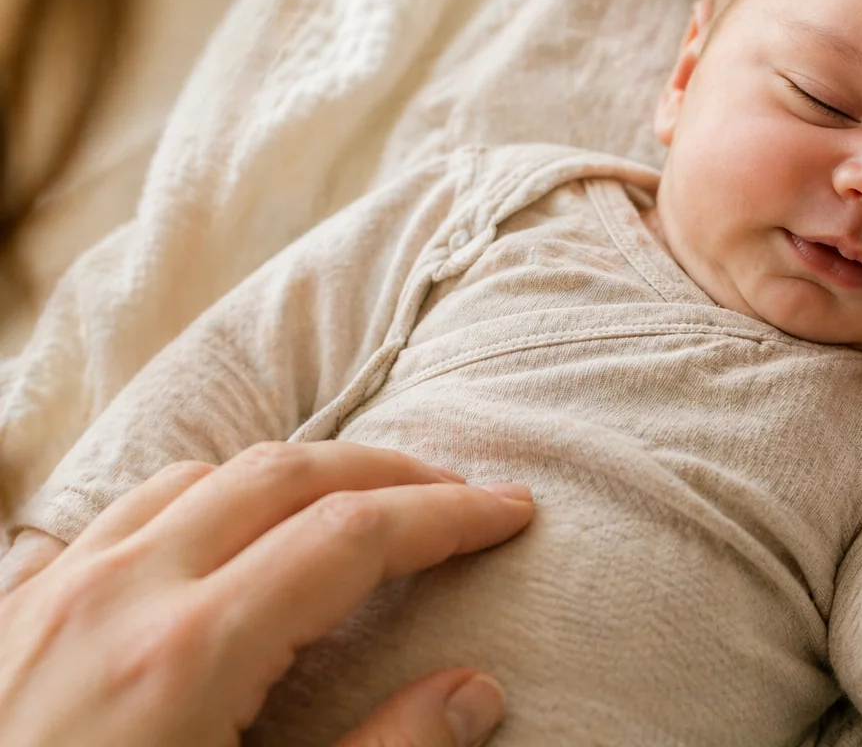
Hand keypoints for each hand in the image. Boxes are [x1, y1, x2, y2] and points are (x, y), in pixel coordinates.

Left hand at [0, 441, 534, 746]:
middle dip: (385, 471)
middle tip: (455, 496)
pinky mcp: (9, 612)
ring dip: (293, 477)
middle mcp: (119, 593)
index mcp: (189, 653)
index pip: (353, 536)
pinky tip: (221, 541)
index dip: (447, 516)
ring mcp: (52, 594)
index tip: (509, 512)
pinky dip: (199, 499)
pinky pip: (119, 513)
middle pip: (284, 475)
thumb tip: (475, 692)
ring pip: (198, 477)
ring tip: (351, 509)